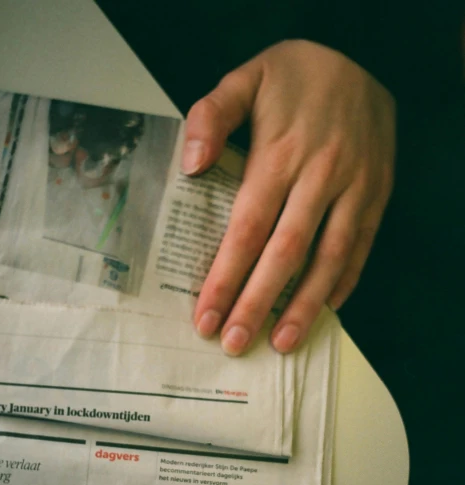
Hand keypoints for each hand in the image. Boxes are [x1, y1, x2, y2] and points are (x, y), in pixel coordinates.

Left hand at [183, 40, 395, 354]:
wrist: (363, 57)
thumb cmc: (296, 76)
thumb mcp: (248, 77)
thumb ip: (212, 115)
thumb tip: (191, 164)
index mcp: (281, 154)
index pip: (247, 229)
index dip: (225, 278)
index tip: (206, 317)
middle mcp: (320, 177)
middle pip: (285, 254)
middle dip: (258, 303)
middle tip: (235, 343)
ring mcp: (354, 189)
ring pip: (329, 258)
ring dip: (305, 306)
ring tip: (281, 343)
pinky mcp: (377, 195)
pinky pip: (362, 246)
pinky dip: (345, 282)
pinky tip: (326, 311)